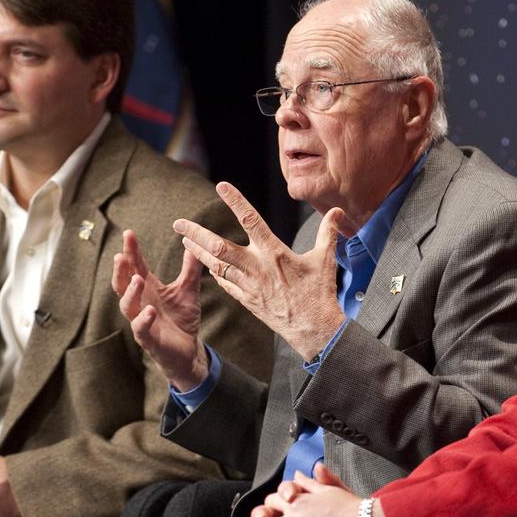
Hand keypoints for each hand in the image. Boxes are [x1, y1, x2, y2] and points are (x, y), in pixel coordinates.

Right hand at [112, 229, 209, 389]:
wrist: (188, 350)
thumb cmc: (182, 319)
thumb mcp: (188, 290)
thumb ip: (190, 269)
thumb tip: (193, 244)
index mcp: (148, 288)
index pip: (135, 266)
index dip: (131, 250)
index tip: (128, 233)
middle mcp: (140, 302)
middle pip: (123, 283)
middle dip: (121, 269)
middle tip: (121, 255)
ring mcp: (141, 320)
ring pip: (127, 305)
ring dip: (130, 292)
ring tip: (137, 279)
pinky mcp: (148, 339)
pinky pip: (140, 329)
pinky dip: (143, 319)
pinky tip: (149, 310)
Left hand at [174, 182, 346, 360]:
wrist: (313, 330)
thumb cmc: (320, 294)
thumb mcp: (325, 260)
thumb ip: (328, 233)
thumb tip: (338, 212)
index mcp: (274, 253)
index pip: (251, 221)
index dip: (235, 202)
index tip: (221, 186)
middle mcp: (257, 268)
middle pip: (219, 247)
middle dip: (196, 234)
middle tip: (178, 223)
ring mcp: (249, 286)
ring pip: (216, 266)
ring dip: (199, 253)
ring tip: (184, 241)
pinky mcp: (247, 301)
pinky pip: (226, 284)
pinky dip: (215, 273)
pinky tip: (208, 266)